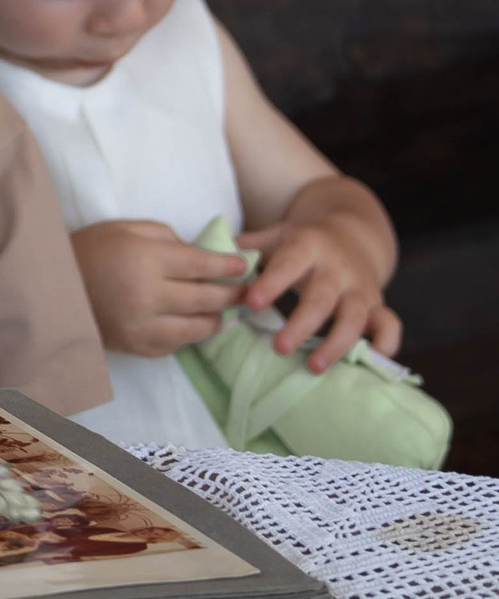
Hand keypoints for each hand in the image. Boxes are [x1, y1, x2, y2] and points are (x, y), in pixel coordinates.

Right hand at [70, 220, 249, 359]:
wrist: (50, 287)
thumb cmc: (90, 250)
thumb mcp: (127, 229)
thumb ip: (168, 238)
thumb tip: (202, 255)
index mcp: (146, 261)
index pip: (202, 265)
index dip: (229, 266)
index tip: (245, 265)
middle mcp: (148, 296)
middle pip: (207, 299)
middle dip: (233, 294)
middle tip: (248, 291)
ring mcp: (142, 326)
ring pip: (197, 328)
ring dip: (217, 319)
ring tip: (226, 311)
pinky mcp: (135, 346)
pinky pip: (175, 346)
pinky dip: (188, 336)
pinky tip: (194, 325)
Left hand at [240, 211, 400, 369]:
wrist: (352, 231)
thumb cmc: (301, 242)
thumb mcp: (275, 234)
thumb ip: (245, 247)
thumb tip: (208, 261)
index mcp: (308, 245)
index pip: (290, 263)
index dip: (272, 282)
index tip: (251, 303)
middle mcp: (338, 267)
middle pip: (323, 298)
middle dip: (302, 324)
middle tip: (278, 347)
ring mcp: (361, 286)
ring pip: (356, 316)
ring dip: (337, 343)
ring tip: (313, 367)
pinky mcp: (378, 303)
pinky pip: (389, 325)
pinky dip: (385, 345)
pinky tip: (370, 364)